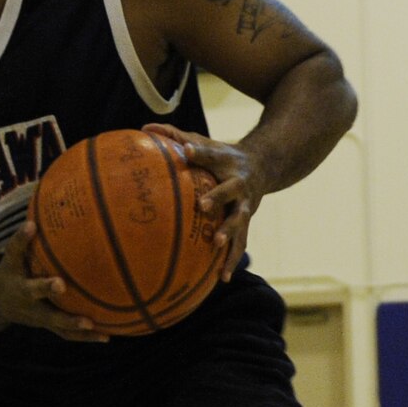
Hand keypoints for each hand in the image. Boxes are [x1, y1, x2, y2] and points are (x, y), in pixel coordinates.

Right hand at [0, 225, 108, 341]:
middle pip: (51, 317)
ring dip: (81, 333)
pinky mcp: (49, 326)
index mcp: (22, 291)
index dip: (46, 288)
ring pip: (61, 330)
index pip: (34, 289)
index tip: (61, 284)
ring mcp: (41, 321)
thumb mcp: (9, 259)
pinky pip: (67, 334)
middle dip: (68, 320)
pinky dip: (85, 337)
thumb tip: (33, 223)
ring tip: (103, 333)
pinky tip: (106, 336)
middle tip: (89, 321)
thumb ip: (19, 242)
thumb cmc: (9, 274)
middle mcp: (32, 309)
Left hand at [145, 124, 263, 279]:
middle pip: (230, 191)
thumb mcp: (203, 142)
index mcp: (226, 162)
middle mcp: (240, 183)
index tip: (186, 151)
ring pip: (240, 221)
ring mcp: (246, 204)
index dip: (199, 153)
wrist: (263, 165)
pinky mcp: (247, 222)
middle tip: (203, 207)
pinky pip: (240, 243)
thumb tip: (144, 128)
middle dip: (218, 198)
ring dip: (230, 233)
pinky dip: (230, 260)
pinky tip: (221, 278)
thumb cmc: (222, 155)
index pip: (211, 154)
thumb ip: (175, 137)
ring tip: (218, 246)